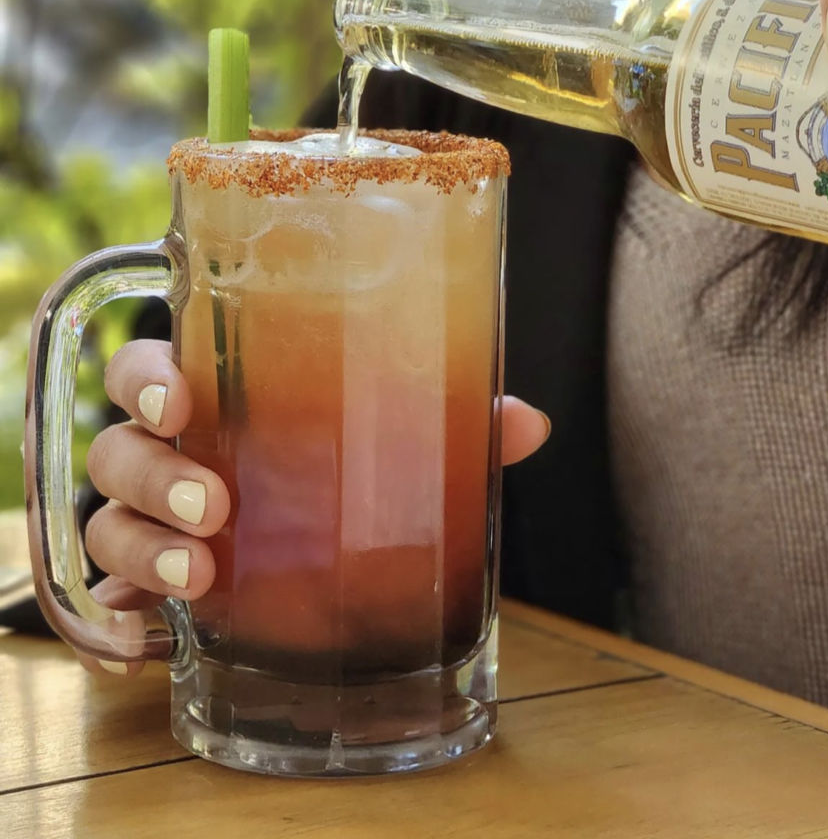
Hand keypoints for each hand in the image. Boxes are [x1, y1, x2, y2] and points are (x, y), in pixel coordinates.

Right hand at [81, 339, 550, 677]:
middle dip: (155, 474)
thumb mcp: (394, 444)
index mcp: (217, 404)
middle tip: (214, 504)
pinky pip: (111, 603)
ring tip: (202, 574)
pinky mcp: (153, 590)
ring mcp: (153, 524)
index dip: (148, 380)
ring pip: (109, 523)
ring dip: (142, 549)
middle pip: (120, 450)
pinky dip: (116, 622)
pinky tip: (140, 647)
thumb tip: (527, 422)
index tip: (183, 401)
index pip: (148, 371)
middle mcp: (170, 456)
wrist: (322, 554)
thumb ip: (451, 424)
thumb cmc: (340, 470)